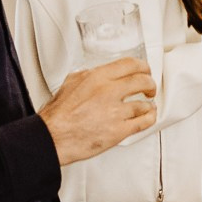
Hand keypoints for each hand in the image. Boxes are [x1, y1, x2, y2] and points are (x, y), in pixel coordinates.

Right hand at [39, 58, 155, 164]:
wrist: (52, 137)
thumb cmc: (57, 115)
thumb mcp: (71, 83)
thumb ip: (90, 76)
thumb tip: (101, 72)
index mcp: (97, 78)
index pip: (130, 64)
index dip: (143, 67)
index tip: (145, 71)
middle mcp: (108, 92)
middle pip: (143, 81)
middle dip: (150, 84)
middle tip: (149, 88)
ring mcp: (115, 112)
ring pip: (144, 104)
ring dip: (148, 105)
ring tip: (147, 106)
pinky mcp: (119, 131)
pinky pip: (144, 122)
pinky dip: (149, 118)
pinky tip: (148, 116)